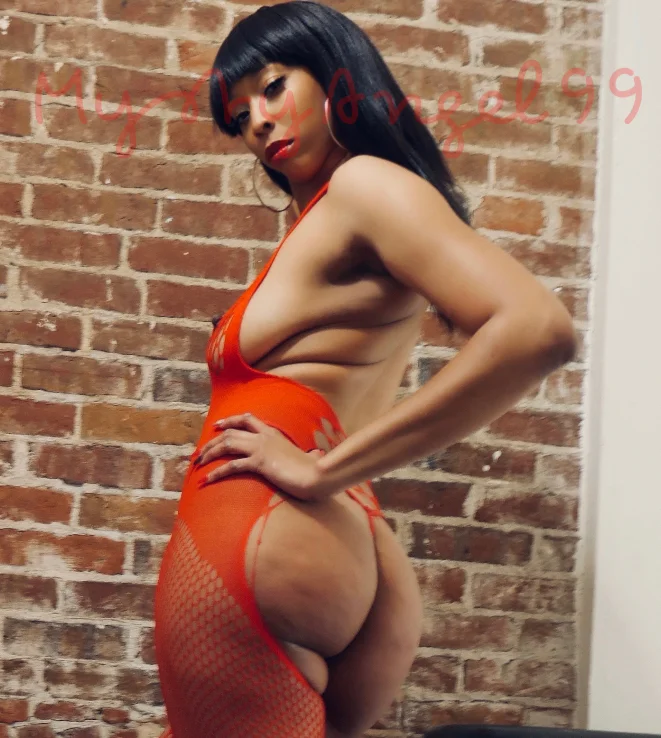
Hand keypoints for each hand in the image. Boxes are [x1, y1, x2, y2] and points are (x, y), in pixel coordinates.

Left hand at [194, 413, 327, 501]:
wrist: (317, 476)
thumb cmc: (314, 470)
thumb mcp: (309, 458)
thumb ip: (309, 454)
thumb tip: (316, 454)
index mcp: (274, 433)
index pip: (247, 418)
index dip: (229, 421)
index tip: (217, 426)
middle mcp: (265, 437)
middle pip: (230, 432)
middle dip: (211, 442)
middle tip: (199, 453)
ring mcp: (261, 448)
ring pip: (227, 444)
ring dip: (209, 454)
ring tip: (198, 465)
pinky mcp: (259, 463)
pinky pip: (231, 466)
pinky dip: (216, 472)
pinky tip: (207, 480)